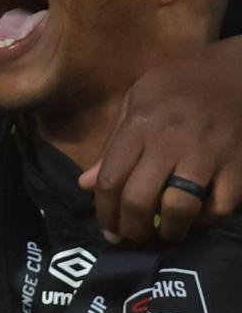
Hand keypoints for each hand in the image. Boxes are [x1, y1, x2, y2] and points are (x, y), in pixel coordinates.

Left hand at [85, 37, 241, 242]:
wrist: (233, 73)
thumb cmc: (177, 85)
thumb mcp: (136, 101)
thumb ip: (113, 145)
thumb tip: (86, 184)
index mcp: (140, 124)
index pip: (112, 179)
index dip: (105, 212)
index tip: (108, 230)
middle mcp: (171, 141)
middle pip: (140, 198)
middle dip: (131, 229)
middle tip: (132, 238)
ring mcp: (207, 155)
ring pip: (180, 207)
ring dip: (168, 231)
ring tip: (163, 235)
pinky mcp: (237, 166)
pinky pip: (221, 206)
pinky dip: (206, 220)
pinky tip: (196, 219)